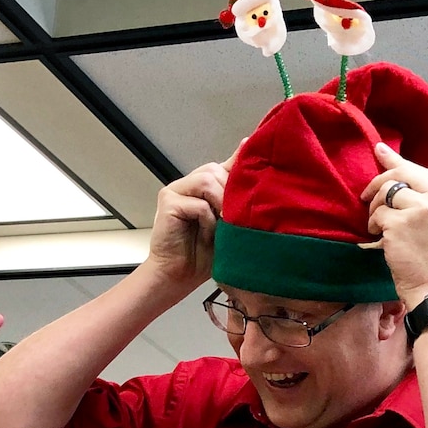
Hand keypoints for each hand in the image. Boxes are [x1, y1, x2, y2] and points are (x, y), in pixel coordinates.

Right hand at [139, 144, 241, 296]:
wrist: (178, 277)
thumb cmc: (204, 255)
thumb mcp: (230, 225)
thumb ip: (239, 201)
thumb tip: (259, 177)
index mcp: (204, 187)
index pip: (225, 165)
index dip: (240, 159)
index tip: (253, 150)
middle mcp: (188, 184)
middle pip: (216, 170)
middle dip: (230, 193)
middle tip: (233, 219)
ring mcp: (175, 191)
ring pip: (207, 180)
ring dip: (220, 205)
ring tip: (221, 227)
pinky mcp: (167, 202)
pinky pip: (198, 204)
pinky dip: (208, 221)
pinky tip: (207, 235)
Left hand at [361, 141, 427, 310]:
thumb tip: (401, 169)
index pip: (419, 169)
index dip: (394, 162)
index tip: (379, 152)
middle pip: (399, 173)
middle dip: (378, 183)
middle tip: (367, 195)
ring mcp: (419, 209)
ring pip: (386, 192)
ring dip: (376, 208)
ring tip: (379, 226)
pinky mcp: (399, 224)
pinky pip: (378, 215)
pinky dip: (375, 226)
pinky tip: (381, 238)